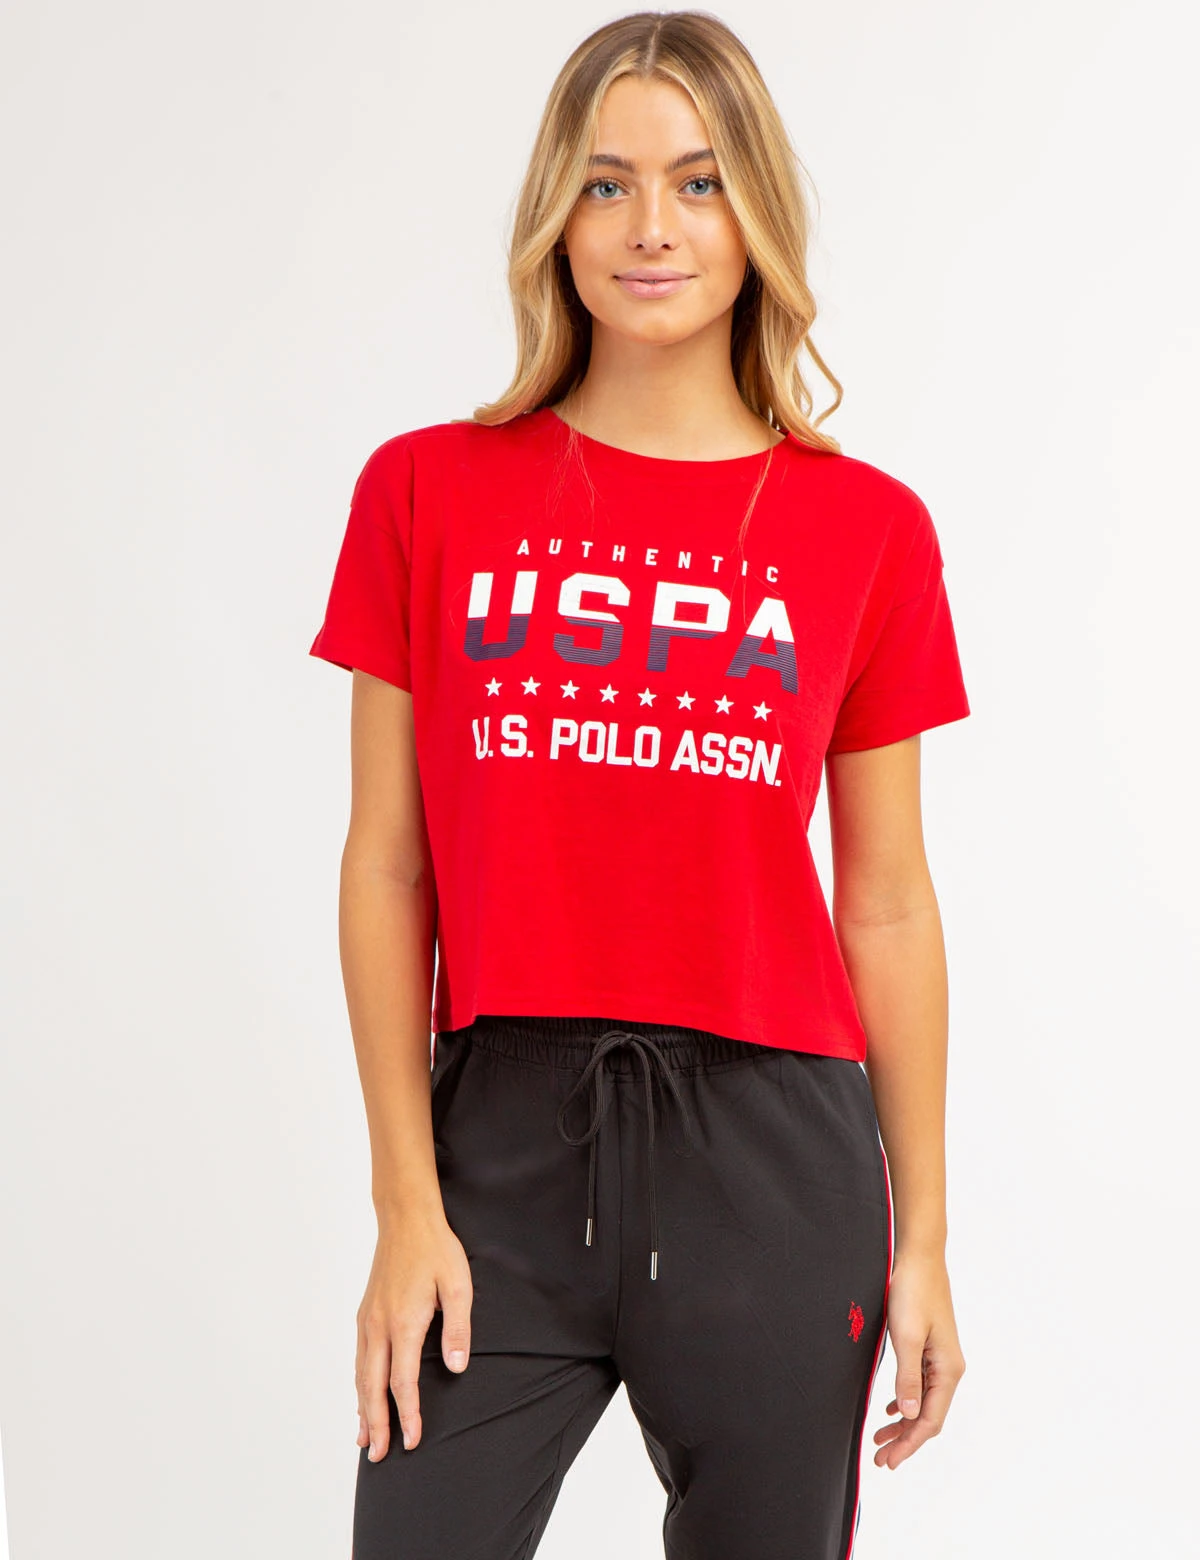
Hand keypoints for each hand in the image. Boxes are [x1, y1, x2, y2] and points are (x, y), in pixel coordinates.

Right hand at [355, 1206, 473, 1458]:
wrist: (406, 1218)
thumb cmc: (436, 1249)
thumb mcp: (459, 1285)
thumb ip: (458, 1328)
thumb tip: (457, 1368)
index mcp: (404, 1323)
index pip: (403, 1383)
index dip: (408, 1415)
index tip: (413, 1440)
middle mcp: (379, 1326)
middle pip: (373, 1387)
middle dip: (377, 1424)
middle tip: (378, 1456)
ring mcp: (368, 1320)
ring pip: (361, 1375)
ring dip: (363, 1409)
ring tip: (364, 1439)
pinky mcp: (365, 1313)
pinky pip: (358, 1358)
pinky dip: (358, 1384)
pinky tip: (361, 1396)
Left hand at [873, 1249, 965, 1468]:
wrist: (918, 1257)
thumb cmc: (913, 1291)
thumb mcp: (905, 1336)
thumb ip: (907, 1377)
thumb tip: (908, 1415)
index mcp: (948, 1370)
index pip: (929, 1420)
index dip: (909, 1444)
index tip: (888, 1460)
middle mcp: (949, 1368)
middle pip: (927, 1416)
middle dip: (905, 1439)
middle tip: (880, 1457)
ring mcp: (940, 1358)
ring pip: (923, 1402)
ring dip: (903, 1423)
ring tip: (881, 1439)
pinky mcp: (929, 1348)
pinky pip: (920, 1385)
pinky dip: (905, 1401)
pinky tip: (892, 1408)